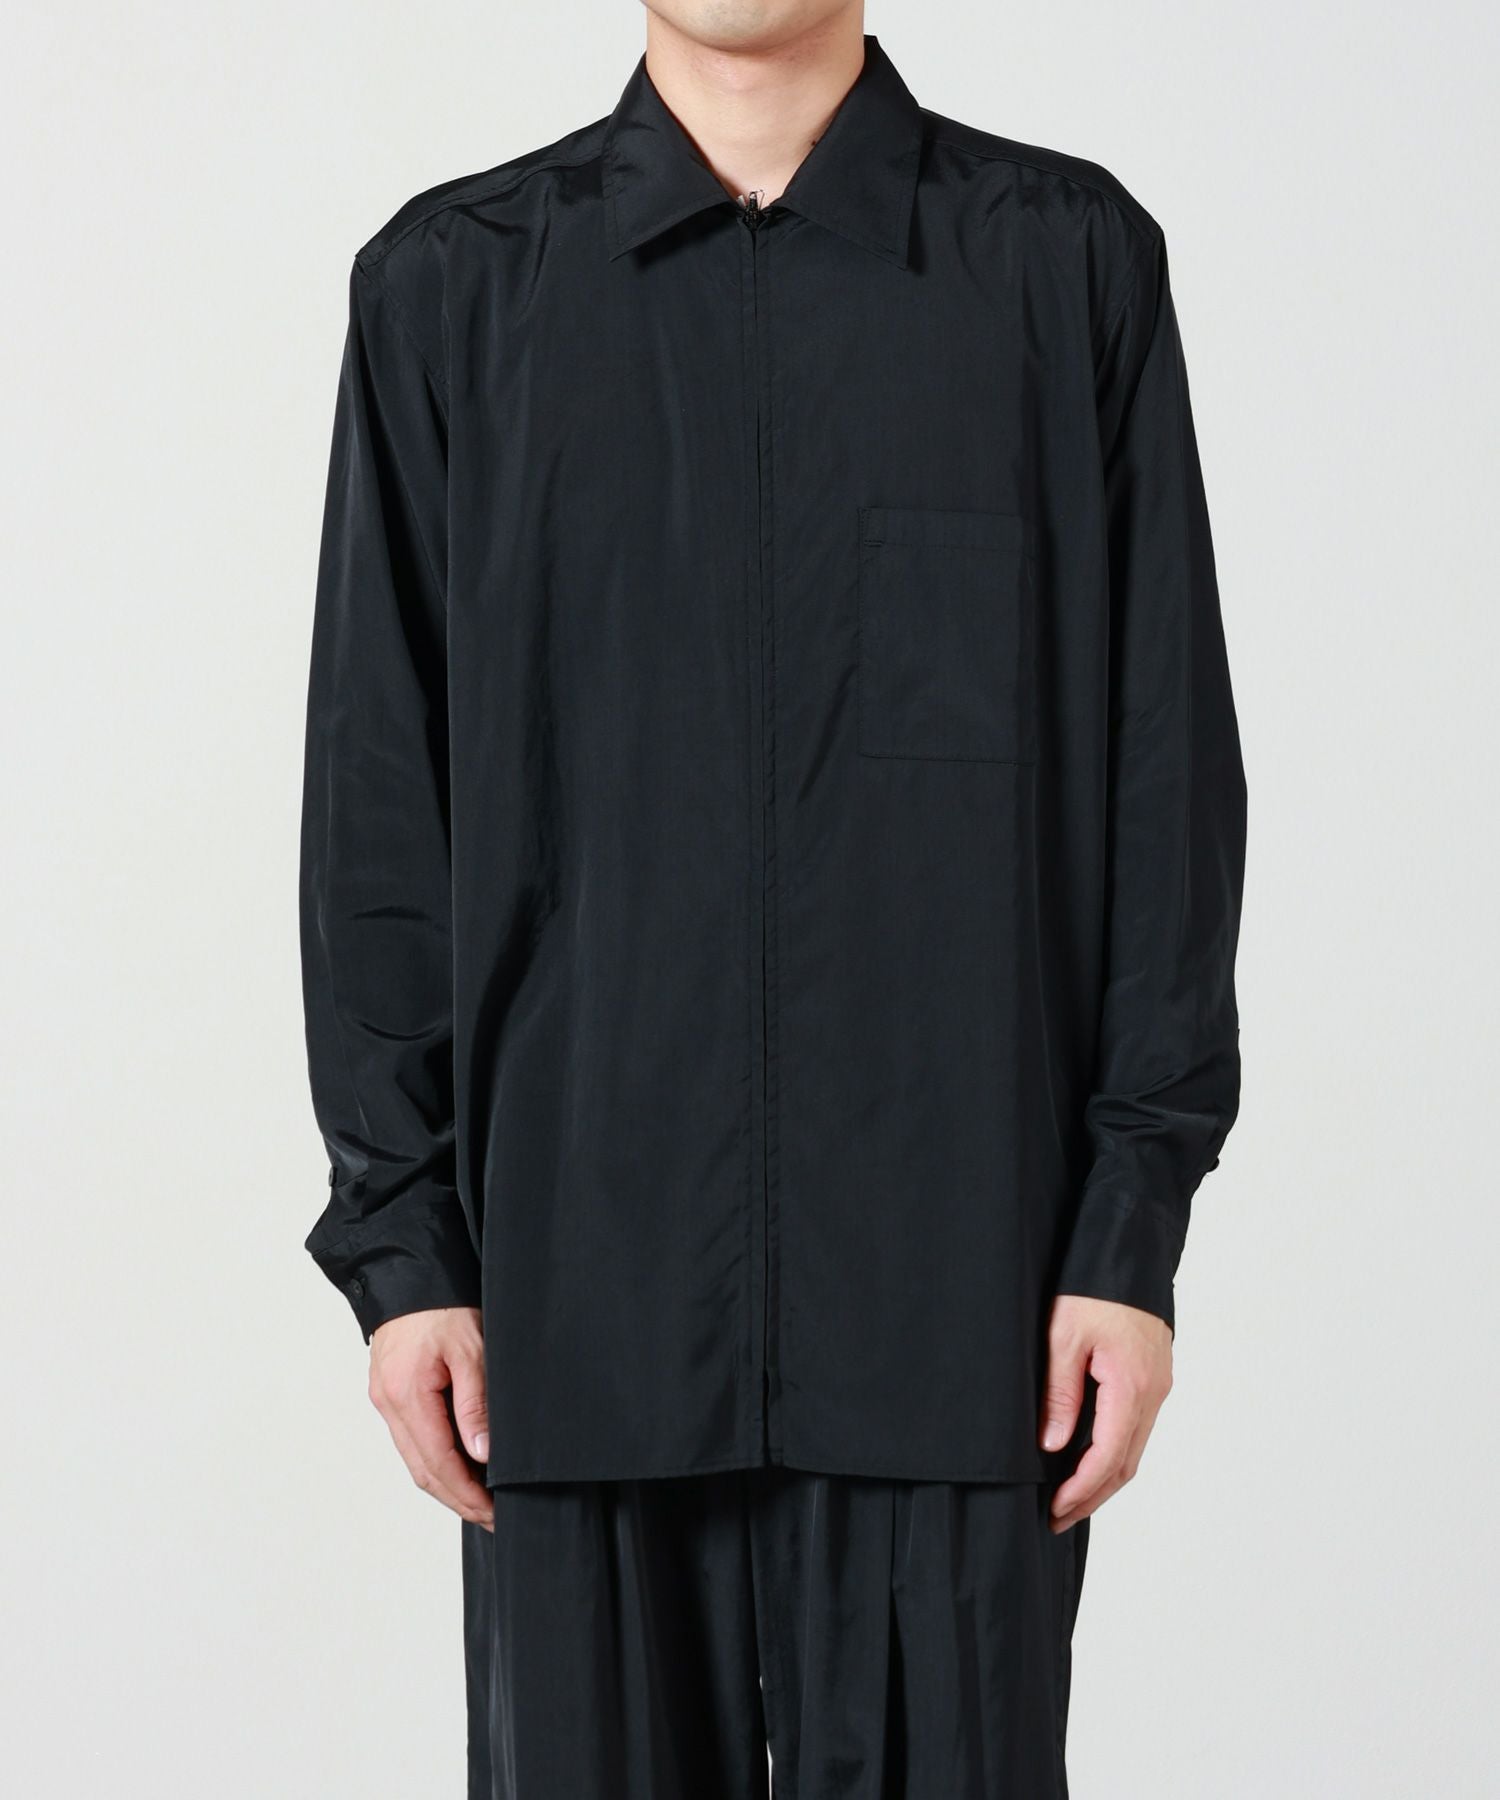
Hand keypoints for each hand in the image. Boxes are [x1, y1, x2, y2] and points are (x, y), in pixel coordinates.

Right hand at [368, 1306, 494, 1530]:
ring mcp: (385, 1399)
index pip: (438, 1463)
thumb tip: (481, 1454)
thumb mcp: (471, 1348)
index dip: (467, 1495)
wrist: (410, 1271)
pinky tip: (461, 1464)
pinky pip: (412, 1438)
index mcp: (406, 1395)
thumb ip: (475, 1403)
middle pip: (422, 1470)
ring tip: (481, 1498)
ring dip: (447, 1482)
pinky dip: (436, 1458)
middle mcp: (388, 1403)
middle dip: (458, 1499)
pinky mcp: (390, 1391)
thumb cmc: (442, 1303)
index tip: (494, 1513)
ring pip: (416, 1458)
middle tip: (492, 1517)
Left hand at [1041, 1295, 1172, 1532]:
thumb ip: (1061, 1393)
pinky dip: (1114, 1453)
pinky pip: (1136, 1428)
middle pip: (1126, 1464)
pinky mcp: (1153, 1376)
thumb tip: (1054, 1445)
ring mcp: (1158, 1386)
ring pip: (1134, 1449)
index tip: (1054, 1509)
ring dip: (1104, 1479)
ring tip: (1070, 1499)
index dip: (1081, 1490)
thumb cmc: (1092, 1287)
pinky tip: (1090, 1459)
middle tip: (1057, 1518)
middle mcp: (1153, 1393)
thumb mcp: (1064, 1335)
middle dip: (1092, 1496)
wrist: (1129, 1251)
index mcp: (1132, 1386)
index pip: (1108, 1457)